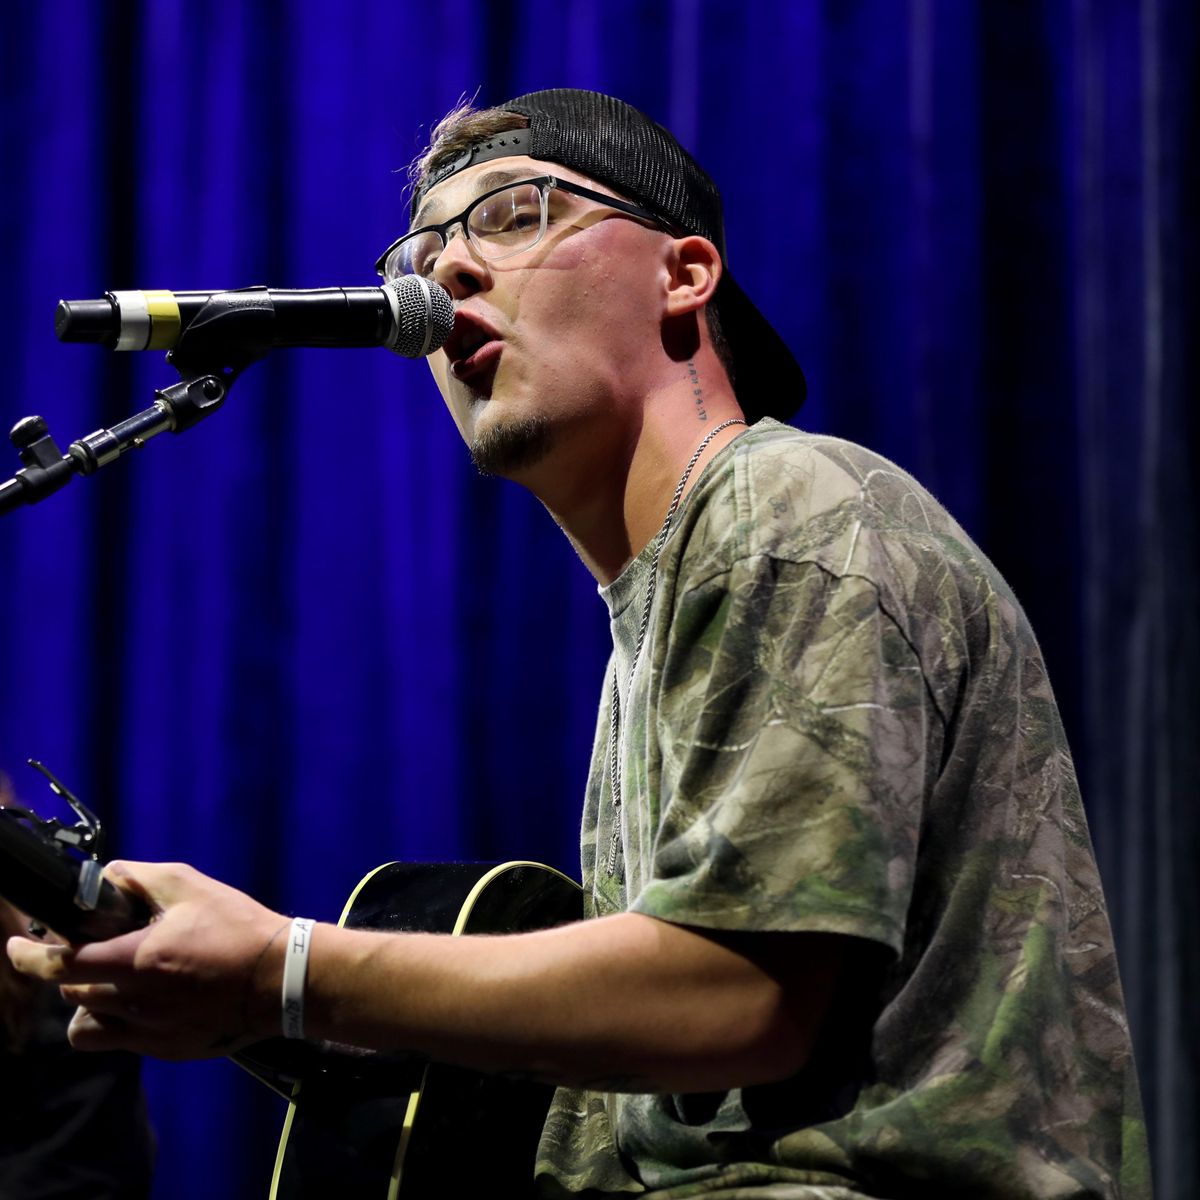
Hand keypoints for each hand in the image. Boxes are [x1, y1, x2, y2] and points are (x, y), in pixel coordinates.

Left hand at [5, 861, 290, 1058]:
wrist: (283, 978)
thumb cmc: (239, 928)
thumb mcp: (190, 886)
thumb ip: (140, 878)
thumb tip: (106, 877)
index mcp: (137, 962)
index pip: (60, 965)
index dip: (28, 957)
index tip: (16, 947)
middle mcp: (136, 1003)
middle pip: (73, 992)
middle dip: (73, 969)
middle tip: (97, 948)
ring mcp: (150, 1032)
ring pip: (88, 1025)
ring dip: (91, 1001)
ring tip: (119, 981)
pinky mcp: (167, 1049)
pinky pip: (122, 1040)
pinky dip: (121, 1020)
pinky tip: (151, 1000)